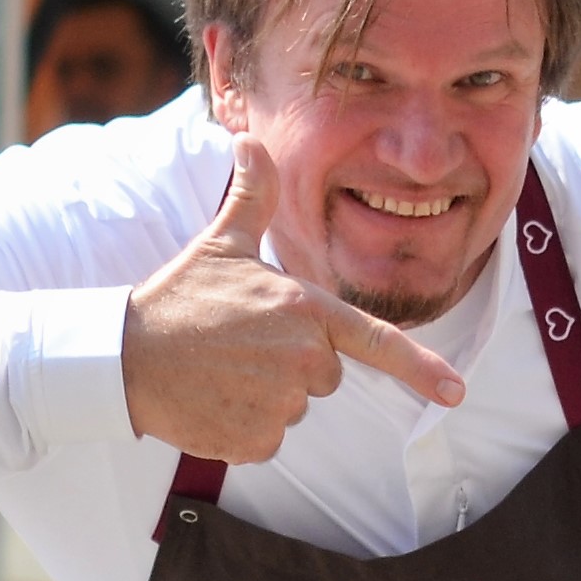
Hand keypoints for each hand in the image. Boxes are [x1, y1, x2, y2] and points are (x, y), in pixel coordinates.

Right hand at [122, 136, 464, 460]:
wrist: (123, 356)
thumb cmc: (179, 296)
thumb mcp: (220, 241)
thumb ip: (254, 197)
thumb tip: (251, 140)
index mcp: (304, 311)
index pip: (375, 340)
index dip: (421, 369)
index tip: (457, 394)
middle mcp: (302, 360)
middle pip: (327, 373)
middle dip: (293, 362)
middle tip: (241, 342)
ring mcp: (279, 404)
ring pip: (296, 407)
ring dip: (268, 393)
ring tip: (222, 368)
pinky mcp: (254, 440)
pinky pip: (268, 438)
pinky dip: (244, 425)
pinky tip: (214, 399)